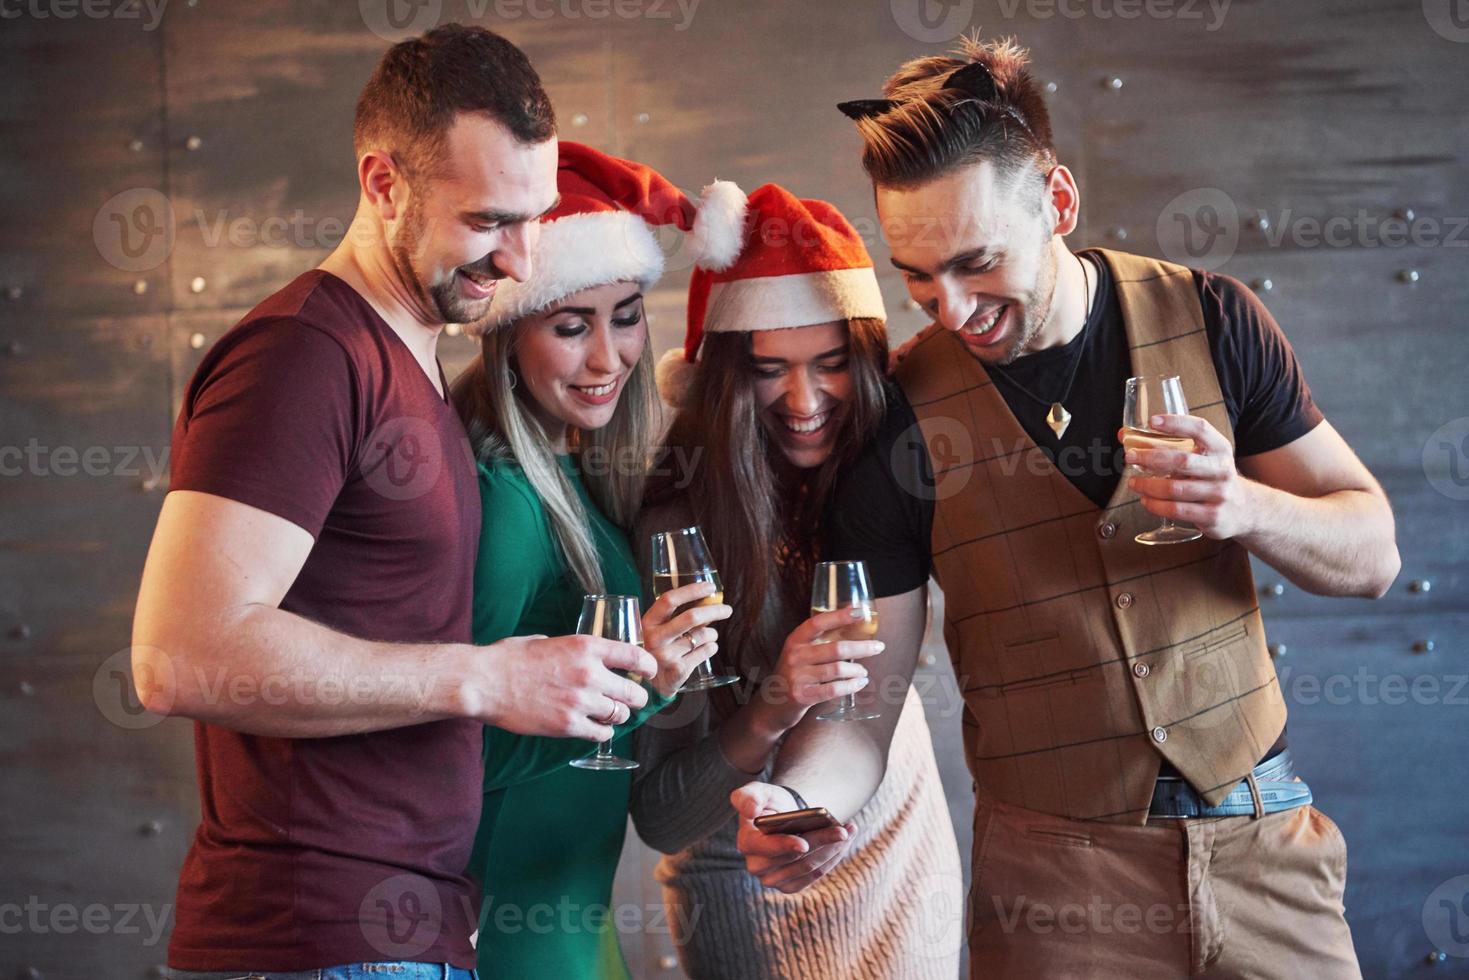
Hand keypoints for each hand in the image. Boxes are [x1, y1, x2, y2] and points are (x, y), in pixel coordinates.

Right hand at [471, 634, 658, 740]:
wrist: (485, 682)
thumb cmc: (510, 658)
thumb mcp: (547, 640)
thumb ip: (572, 649)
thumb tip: (583, 656)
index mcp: (585, 647)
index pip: (634, 656)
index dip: (648, 665)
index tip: (650, 671)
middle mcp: (589, 673)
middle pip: (633, 691)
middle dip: (636, 698)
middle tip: (633, 700)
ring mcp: (580, 701)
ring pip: (619, 714)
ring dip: (618, 715)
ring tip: (611, 714)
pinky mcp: (567, 724)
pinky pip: (600, 732)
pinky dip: (602, 731)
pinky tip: (596, 728)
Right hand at [641, 581, 732, 697]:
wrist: (651, 685)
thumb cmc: (659, 648)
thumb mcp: (658, 629)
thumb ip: (677, 615)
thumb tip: (710, 599)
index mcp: (647, 622)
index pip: (669, 600)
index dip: (691, 591)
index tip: (710, 587)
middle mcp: (654, 638)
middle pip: (692, 617)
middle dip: (715, 611)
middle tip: (727, 610)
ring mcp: (666, 656)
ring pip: (703, 635)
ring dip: (712, 633)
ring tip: (709, 636)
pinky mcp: (678, 671)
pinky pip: (706, 651)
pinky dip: (712, 647)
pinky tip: (707, 648)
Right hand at [731, 782, 855, 892]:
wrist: (783, 817)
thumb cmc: (769, 803)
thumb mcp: (757, 792)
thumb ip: (747, 797)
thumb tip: (751, 811)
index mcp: (746, 842)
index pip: (765, 848)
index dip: (784, 846)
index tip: (804, 843)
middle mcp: (756, 866)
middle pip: (794, 858)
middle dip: (821, 842)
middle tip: (842, 830)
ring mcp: (773, 879)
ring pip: (808, 867)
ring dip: (832, 849)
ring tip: (847, 831)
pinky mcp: (789, 885)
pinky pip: (815, 875)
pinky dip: (832, 858)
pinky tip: (844, 842)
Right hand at [764, 607, 882, 728]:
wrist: (771, 705)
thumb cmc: (794, 674)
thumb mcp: (799, 653)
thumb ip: (820, 640)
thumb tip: (852, 621)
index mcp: (795, 640)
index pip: (818, 622)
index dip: (840, 616)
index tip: (860, 612)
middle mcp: (795, 655)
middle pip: (836, 648)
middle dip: (862, 647)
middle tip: (878, 647)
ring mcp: (797, 676)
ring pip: (837, 670)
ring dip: (857, 670)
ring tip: (864, 672)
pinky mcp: (802, 695)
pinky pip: (833, 690)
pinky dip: (851, 686)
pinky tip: (859, 683)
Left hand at [1120, 414, 1259, 539]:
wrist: (1245, 509)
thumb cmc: (1213, 478)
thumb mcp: (1204, 458)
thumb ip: (1171, 446)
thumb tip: (1124, 435)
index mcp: (1220, 449)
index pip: (1200, 429)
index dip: (1176, 423)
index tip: (1152, 421)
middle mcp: (1221, 469)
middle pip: (1182, 460)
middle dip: (1151, 458)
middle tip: (1130, 457)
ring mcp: (1219, 494)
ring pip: (1174, 489)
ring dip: (1148, 485)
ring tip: (1133, 482)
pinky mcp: (1212, 516)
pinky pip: (1176, 510)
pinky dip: (1155, 505)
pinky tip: (1146, 500)